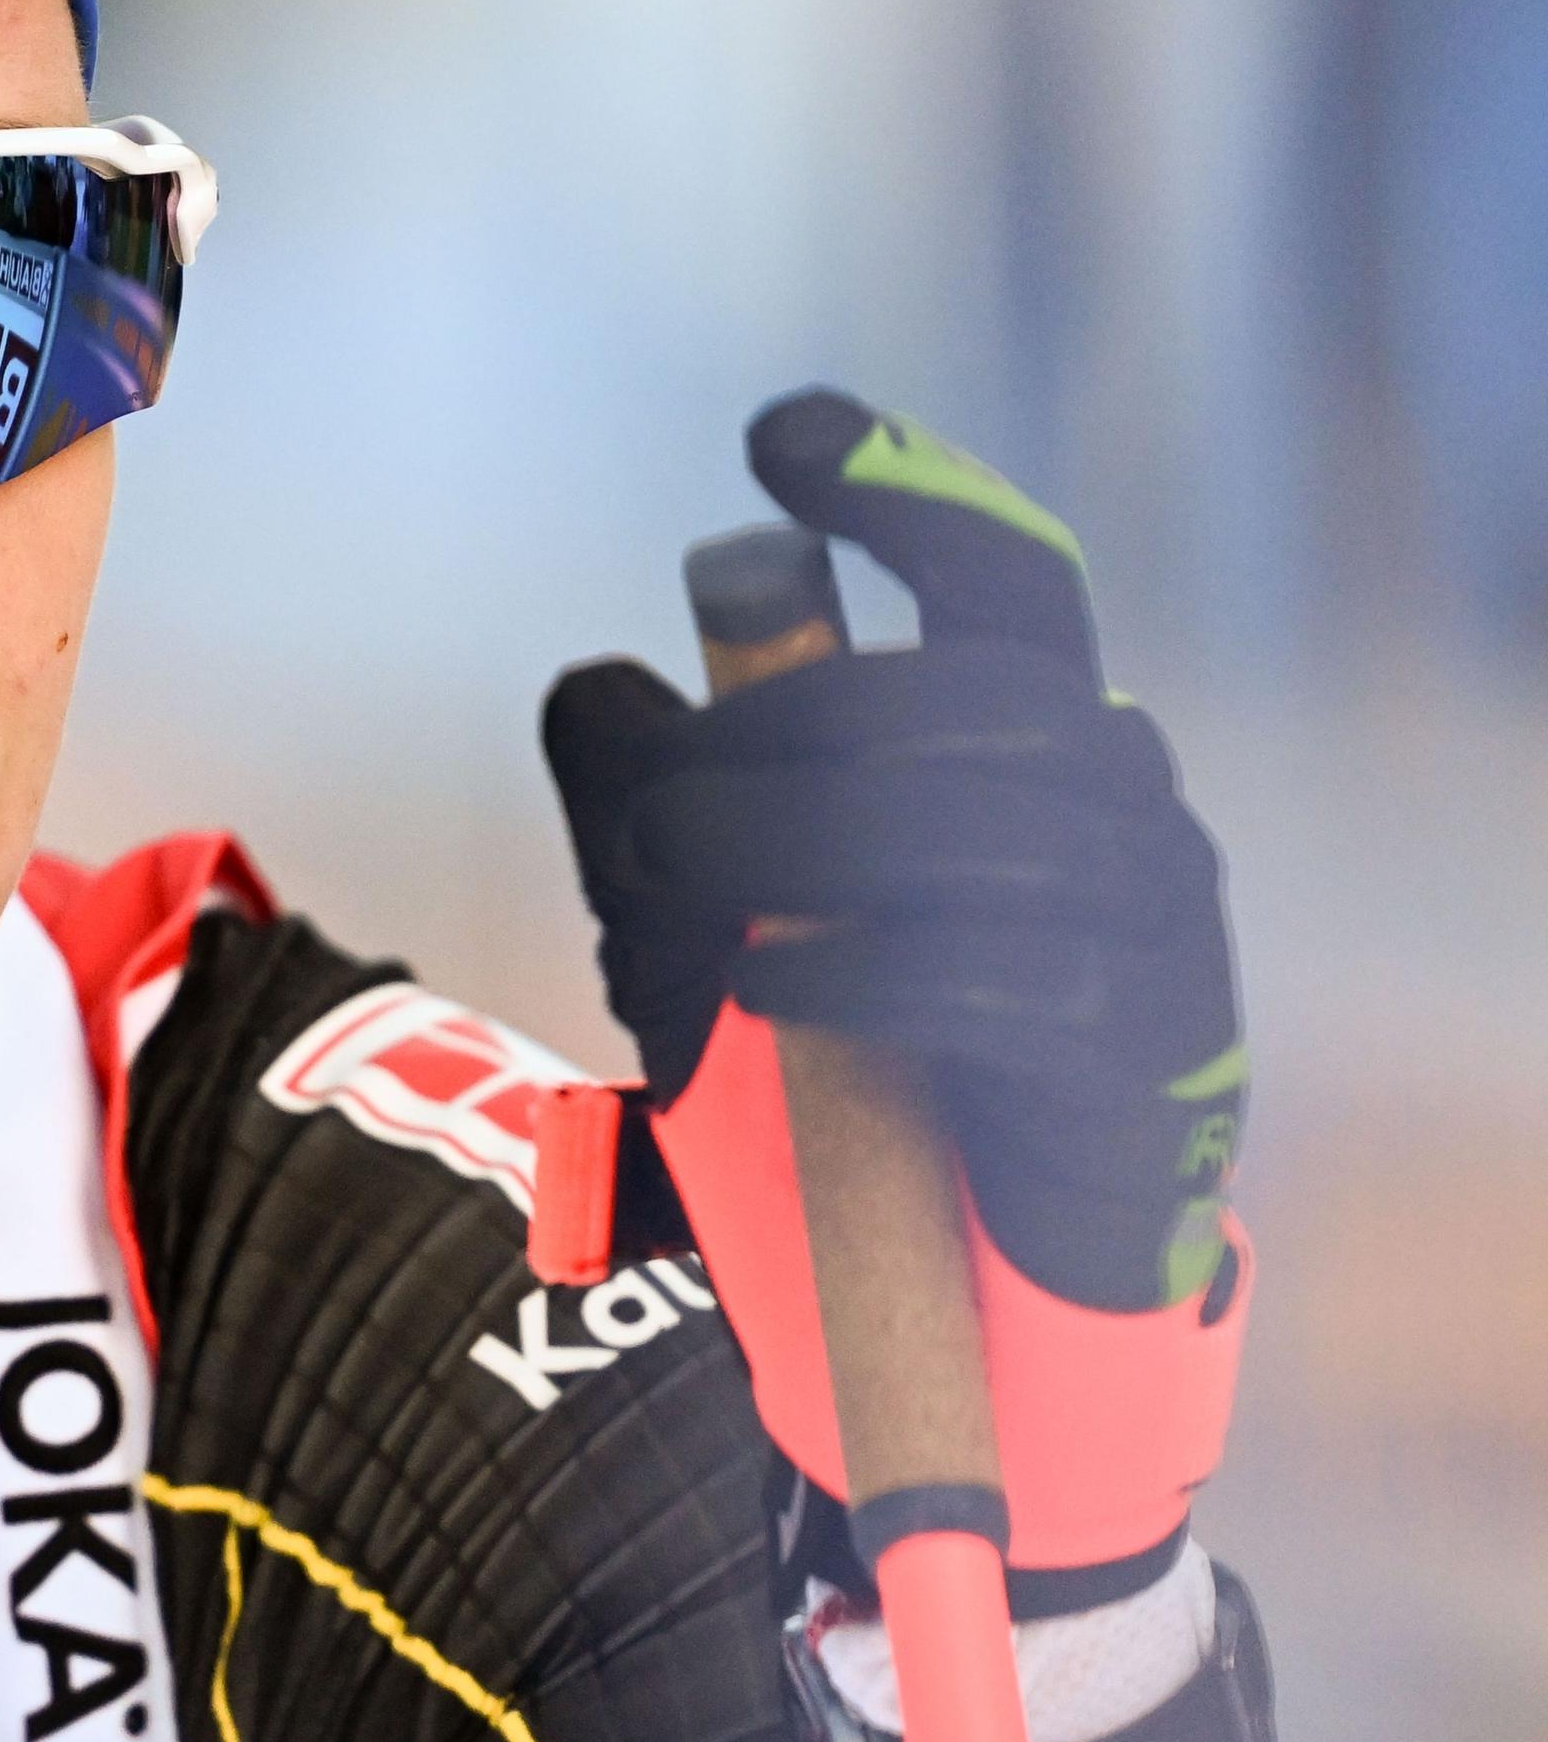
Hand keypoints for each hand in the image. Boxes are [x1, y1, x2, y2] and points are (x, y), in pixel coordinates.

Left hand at [543, 389, 1247, 1567]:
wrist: (972, 1299)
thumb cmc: (857, 1080)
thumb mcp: (721, 929)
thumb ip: (655, 805)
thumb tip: (593, 683)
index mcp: (1038, 747)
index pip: (1003, 578)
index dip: (906, 491)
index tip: (781, 442)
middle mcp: (1121, 804)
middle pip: (936, 711)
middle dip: (760, 756)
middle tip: (635, 832)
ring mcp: (1149, 926)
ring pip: (962, 831)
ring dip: (785, 862)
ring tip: (671, 916)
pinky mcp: (1136, 1056)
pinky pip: (994, 977)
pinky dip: (856, 969)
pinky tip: (765, 988)